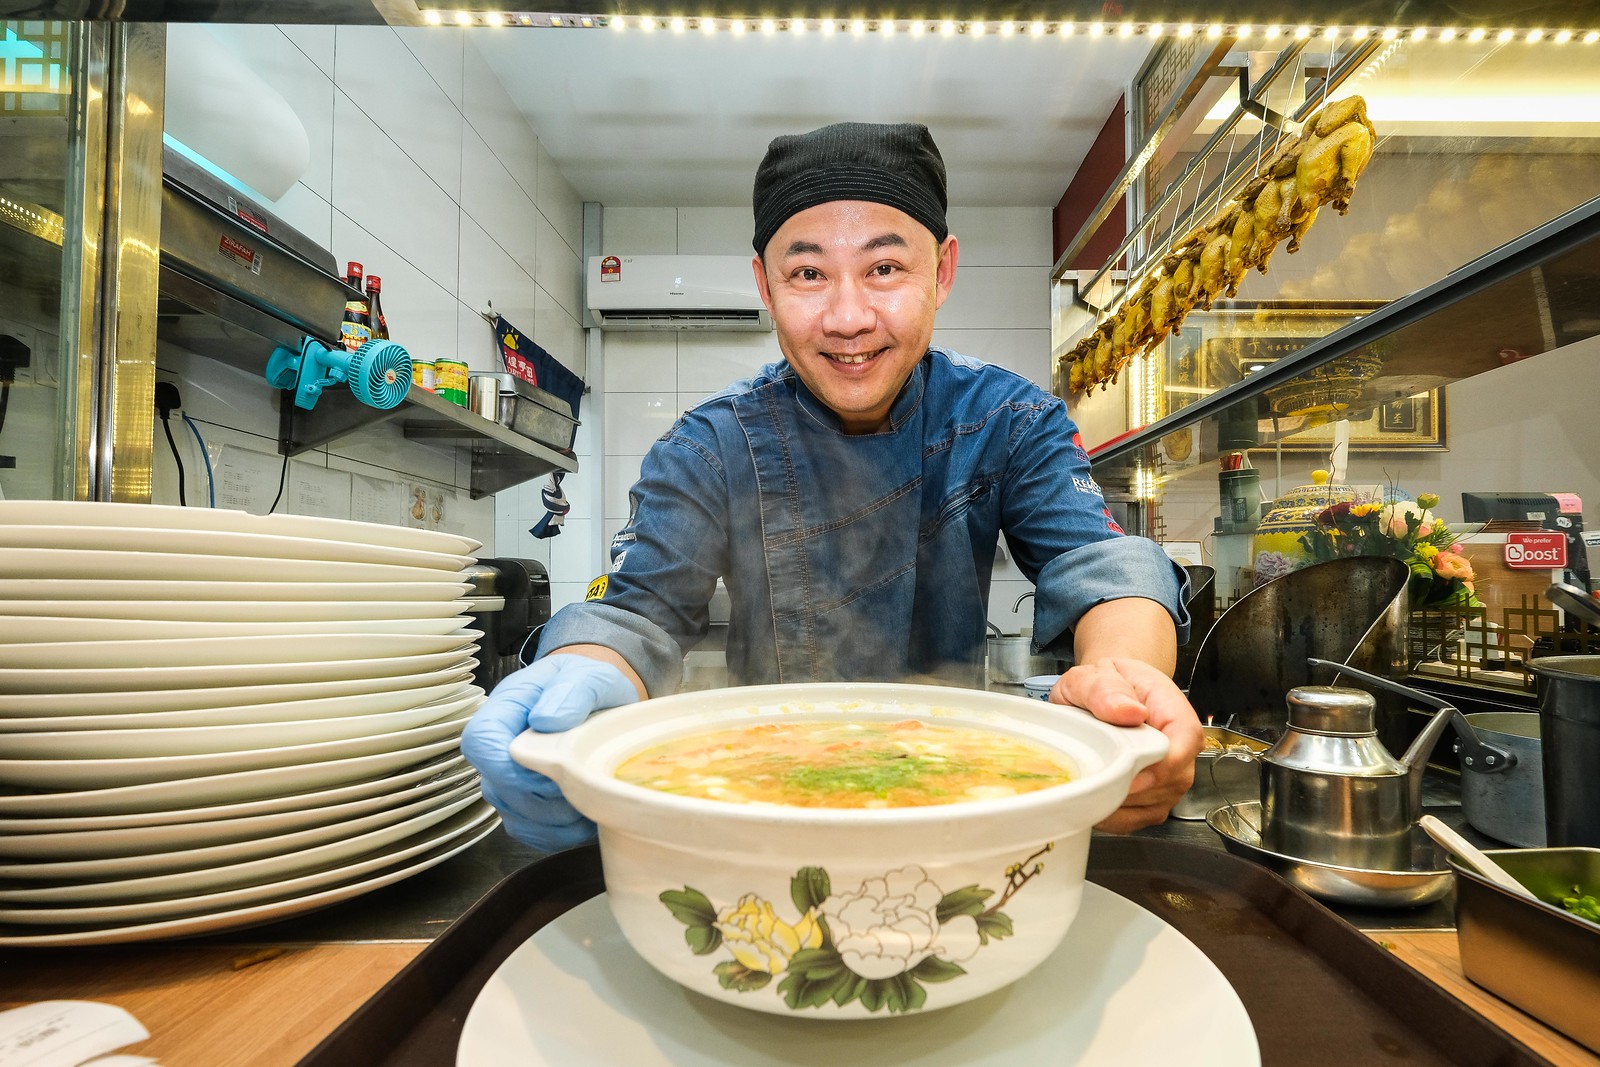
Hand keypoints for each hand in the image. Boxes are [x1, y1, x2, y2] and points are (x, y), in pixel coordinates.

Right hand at [461, 653, 637, 850]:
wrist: (597, 702)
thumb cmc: (586, 685)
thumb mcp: (589, 676)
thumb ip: (571, 692)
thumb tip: (546, 721)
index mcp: (502, 712)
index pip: (481, 744)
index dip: (511, 768)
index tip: (553, 773)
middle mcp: (496, 751)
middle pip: (500, 790)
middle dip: (546, 798)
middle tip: (588, 784)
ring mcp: (508, 783)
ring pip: (518, 818)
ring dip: (559, 819)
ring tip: (593, 795)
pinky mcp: (527, 808)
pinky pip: (535, 835)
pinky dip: (564, 833)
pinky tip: (589, 812)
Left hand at [1052, 659, 1202, 832]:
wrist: (1107, 693)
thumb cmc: (1108, 684)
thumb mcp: (1096, 674)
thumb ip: (1107, 689)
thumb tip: (1128, 711)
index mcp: (1176, 715)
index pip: (1183, 746)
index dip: (1157, 766)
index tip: (1124, 772)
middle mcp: (1181, 753)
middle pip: (1167, 784)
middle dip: (1126, 786)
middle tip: (1088, 772)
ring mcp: (1168, 781)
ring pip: (1150, 808)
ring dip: (1114, 802)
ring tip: (1087, 778)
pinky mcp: (1151, 801)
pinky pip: (1134, 821)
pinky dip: (1109, 816)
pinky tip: (1090, 797)